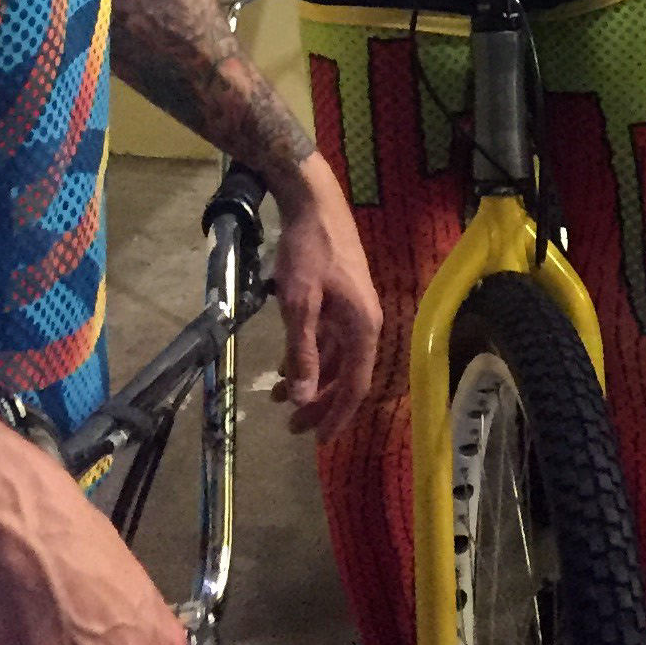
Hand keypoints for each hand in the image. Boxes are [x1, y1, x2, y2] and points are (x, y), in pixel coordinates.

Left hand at [269, 158, 381, 438]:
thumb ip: (303, 352)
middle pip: (347, 376)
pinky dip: (310, 357)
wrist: (314, 203)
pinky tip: (285, 366)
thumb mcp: (300, 304)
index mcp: (364, 327)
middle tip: (292, 427)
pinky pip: (328, 340)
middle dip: (321, 404)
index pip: (356, 386)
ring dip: (312, 380)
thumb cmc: (309, 252)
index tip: (318, 441)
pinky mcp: (341, 300)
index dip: (337, 415)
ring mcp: (353, 311)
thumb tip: (304, 398)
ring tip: (280, 399)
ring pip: (336, 359)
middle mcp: (365, 323)